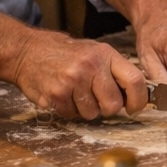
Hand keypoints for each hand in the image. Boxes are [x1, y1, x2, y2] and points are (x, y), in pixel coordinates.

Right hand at [11, 28, 148, 119]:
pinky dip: (69, 110)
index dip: (139, 100)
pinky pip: (72, 115)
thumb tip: (137, 95)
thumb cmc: (66, 54)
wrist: (27, 51)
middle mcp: (91, 66)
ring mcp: (72, 80)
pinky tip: (63, 95)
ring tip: (76, 93)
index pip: (135, 80)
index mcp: (105, 54)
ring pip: (92, 114)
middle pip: (113, 105)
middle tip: (98, 100)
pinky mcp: (56, 94)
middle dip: (108, 108)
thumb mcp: (95, 52)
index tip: (135, 107)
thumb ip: (115, 71)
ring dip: (86, 109)